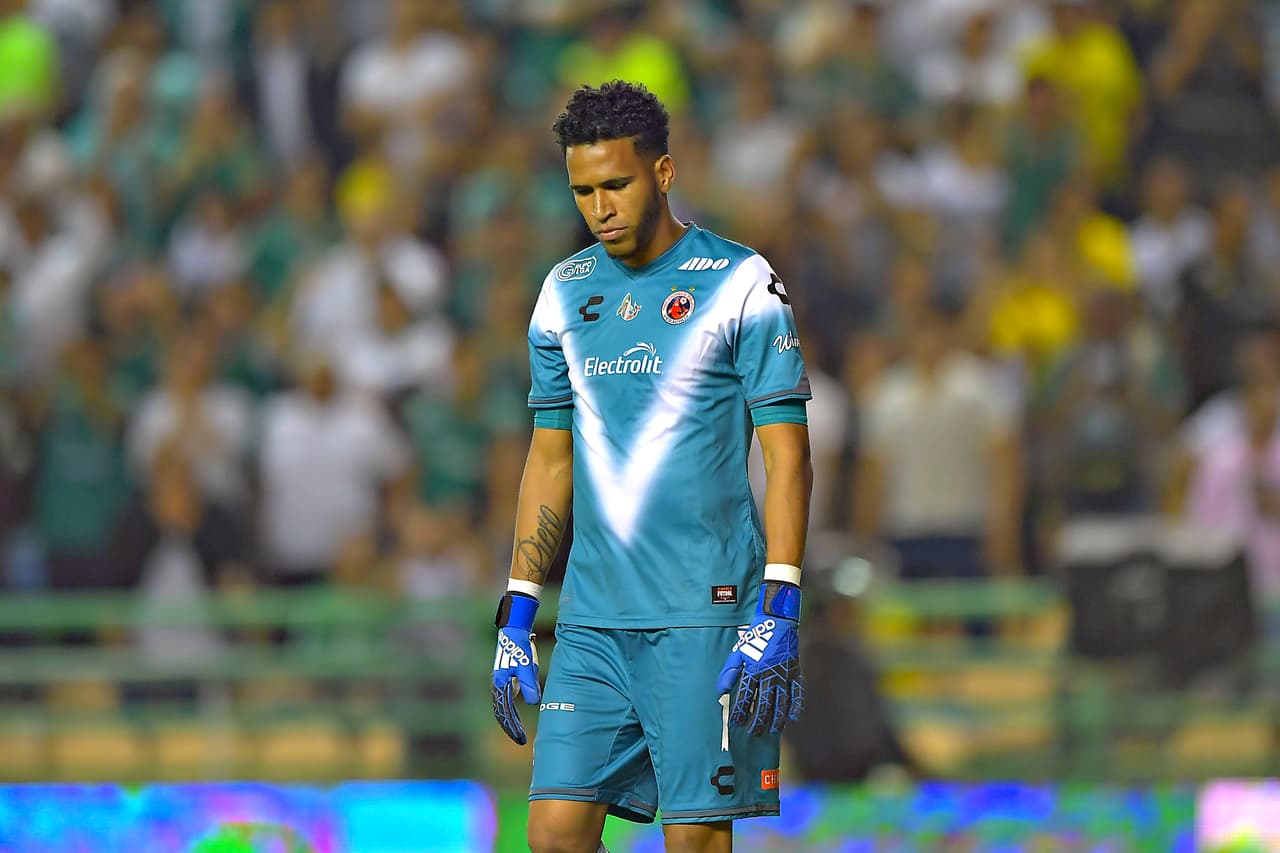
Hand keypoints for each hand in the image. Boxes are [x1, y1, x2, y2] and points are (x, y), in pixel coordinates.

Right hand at [491, 592, 540, 744]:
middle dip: (510, 727)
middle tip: (520, 740)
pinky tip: (516, 716)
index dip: (513, 726)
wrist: (513, 632)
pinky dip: (510, 710)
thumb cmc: (520, 648)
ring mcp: (500, 682)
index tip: (520, 738)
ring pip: (502, 706)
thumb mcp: (527, 667)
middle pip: (501, 712)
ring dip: (509, 719)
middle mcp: (497, 685)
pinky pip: (506, 699)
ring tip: (518, 732)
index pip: (505, 712)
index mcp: (500, 684)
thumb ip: (530, 684)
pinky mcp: (504, 679)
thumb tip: (533, 703)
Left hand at [715, 581, 803, 735]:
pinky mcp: (796, 672)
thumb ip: (729, 671)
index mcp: (753, 669)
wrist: (778, 620)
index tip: (736, 723)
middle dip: (758, 720)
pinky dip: (796, 706)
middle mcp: (769, 674)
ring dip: (777, 718)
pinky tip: (793, 718)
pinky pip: (797, 693)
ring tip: (772, 730)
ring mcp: (784, 674)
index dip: (740, 712)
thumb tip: (721, 690)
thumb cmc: (756, 636)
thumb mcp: (738, 651)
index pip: (745, 696)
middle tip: (754, 732)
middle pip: (763, 703)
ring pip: (781, 702)